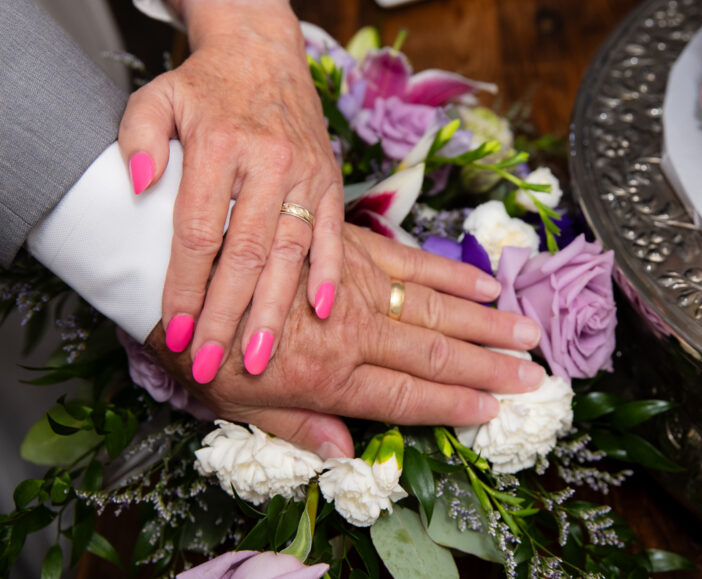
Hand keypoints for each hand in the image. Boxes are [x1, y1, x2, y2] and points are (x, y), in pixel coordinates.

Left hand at [118, 0, 343, 379]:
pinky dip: (329, 273)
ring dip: (275, 310)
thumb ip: (138, 138)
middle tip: (210, 364)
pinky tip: (322, 312)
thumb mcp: (155, 96)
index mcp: (220, 144)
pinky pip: (332, 234)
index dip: (185, 286)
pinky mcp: (330, 178)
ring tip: (260, 359)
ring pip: (290, 253)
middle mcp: (268, 162)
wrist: (262, 48)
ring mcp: (305, 173)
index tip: (172, 331)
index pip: (199, 231)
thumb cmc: (203, 83)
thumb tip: (135, 184)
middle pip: (246, 253)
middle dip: (226, 316)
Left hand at [150, 225, 545, 457]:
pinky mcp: (350, 251)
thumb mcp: (231, 403)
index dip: (455, 404)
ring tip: (527, 332)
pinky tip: (484, 284)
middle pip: (435, 354)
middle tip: (534, 373)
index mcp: (326, 376)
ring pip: (436, 308)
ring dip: (486, 323)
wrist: (168, 263)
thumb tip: (346, 450)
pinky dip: (452, 274)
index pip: (407, 397)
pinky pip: (413, 262)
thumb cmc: (193, 342)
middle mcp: (352, 331)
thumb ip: (295, 426)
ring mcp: (356, 287)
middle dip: (489, 367)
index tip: (496, 409)